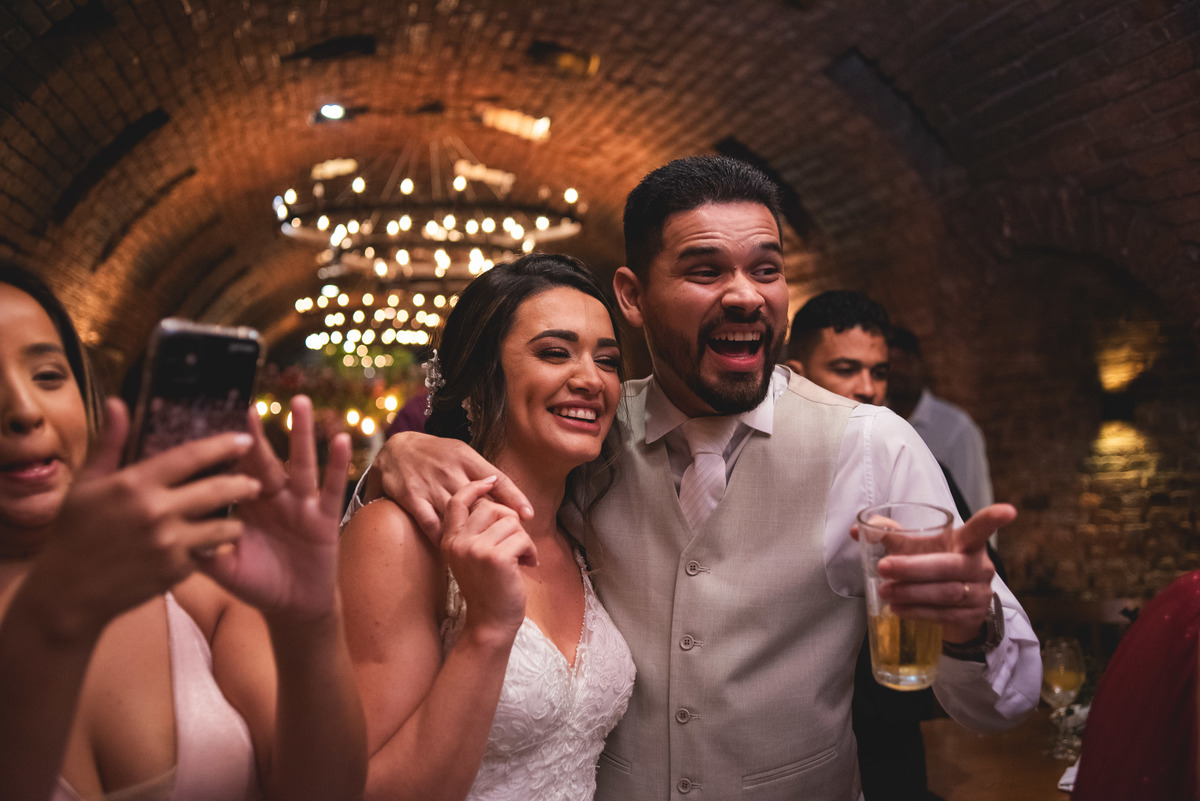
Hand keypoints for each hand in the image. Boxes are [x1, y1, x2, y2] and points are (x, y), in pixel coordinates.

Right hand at [36, 398, 259, 634]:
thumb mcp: (87, 484)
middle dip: (243, 484)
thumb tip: (118, 402)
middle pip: (217, 490)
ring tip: (238, 516)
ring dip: (234, 521)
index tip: (245, 439)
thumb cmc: (74, 533)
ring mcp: (169, 544)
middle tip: (255, 482)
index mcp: (135, 484)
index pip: (190, 456)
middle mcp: (156, 511)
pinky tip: (213, 543)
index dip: (222, 445)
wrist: (67, 593)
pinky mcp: (176, 572)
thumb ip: (111, 443)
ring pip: (222, 527)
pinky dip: (211, 548)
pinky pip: (206, 553)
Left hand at [199, 396, 351, 622]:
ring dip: (301, 432)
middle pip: (264, 460)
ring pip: (300, 463)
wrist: (293, 607)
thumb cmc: (257, 583)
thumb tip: (169, 535)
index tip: (210, 425)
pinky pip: (331, 487)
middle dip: (257, 434)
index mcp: (246, 506)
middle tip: (250, 405)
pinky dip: (336, 464)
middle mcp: (273, 498)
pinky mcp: (324, 516)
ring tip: (299, 402)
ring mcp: (300, 504)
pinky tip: (340, 439)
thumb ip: (202, 551)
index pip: (232, 472)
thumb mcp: (224, 569)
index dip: (224, 451)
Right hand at [369, 431, 532, 540]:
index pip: (497, 479)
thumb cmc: (436, 454)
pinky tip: (456, 550)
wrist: (396, 449)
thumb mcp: (461, 454)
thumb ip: (481, 472)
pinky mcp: (412, 498)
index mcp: (466, 458)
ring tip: (488, 550)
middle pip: (480, 500)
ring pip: (458, 515)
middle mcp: (450, 471)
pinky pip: (432, 524)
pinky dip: (444, 538)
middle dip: (496, 521)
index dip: (515, 498)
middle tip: (510, 539)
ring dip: (473, 534)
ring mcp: (431, 485)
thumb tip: (505, 492)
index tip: (529, 515)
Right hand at [440, 477, 536, 638]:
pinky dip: (531, 551)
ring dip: (523, 540)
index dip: (476, 488)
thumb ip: (475, 532)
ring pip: (511, 521)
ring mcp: (475, 549)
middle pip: (493, 508)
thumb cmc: (488, 589)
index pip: (458, 501)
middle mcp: (458, 542)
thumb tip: (497, 504)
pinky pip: (523, 538)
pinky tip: (527, 565)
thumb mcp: (472, 557)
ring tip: (521, 558)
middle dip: (511, 523)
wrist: (490, 623)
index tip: (492, 480)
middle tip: (516, 545)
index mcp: (449, 540)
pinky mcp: (495, 557)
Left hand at [876, 503, 1017, 642]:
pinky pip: (943, 614)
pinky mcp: (972, 616)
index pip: (982, 528)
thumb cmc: (934, 567)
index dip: (993, 519)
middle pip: (948, 566)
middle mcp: (978, 566)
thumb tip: (857, 529)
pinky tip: (898, 609)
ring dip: (911, 592)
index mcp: (967, 543)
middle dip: (913, 568)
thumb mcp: (918, 548)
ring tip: (885, 592)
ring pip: (945, 593)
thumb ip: (891, 535)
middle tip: (883, 567)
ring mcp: (979, 592)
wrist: (957, 608)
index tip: (1008, 511)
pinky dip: (917, 611)